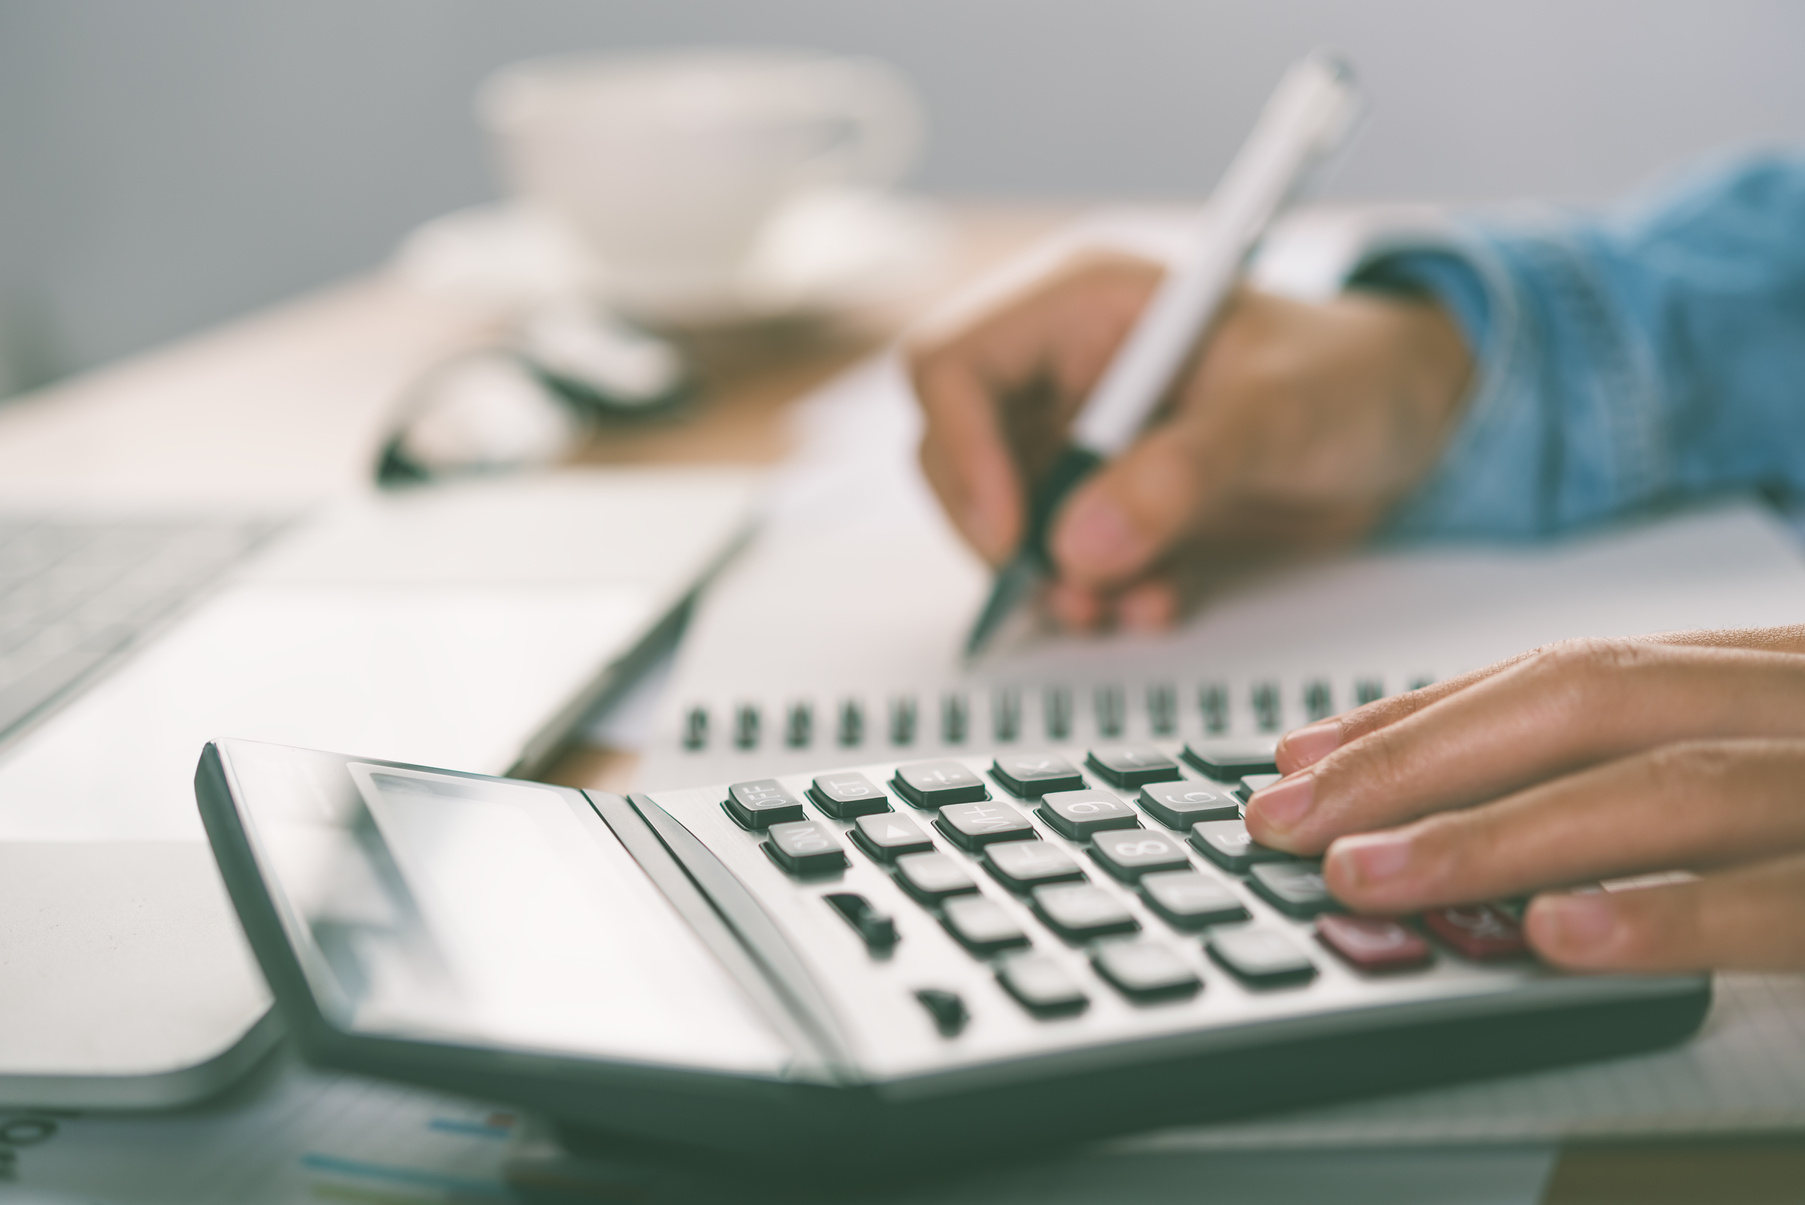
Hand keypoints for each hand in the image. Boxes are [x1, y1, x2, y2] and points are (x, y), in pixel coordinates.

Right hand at [906, 253, 1471, 629]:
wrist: (1412, 424)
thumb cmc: (1355, 375)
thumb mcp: (1278, 413)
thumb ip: (1181, 473)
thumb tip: (1080, 545)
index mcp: (1085, 306)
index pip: (954, 367)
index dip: (964, 451)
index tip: (1014, 533)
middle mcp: (1065, 371)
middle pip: (956, 452)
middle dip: (1001, 533)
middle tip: (1066, 587)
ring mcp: (1082, 439)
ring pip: (1003, 519)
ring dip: (1051, 578)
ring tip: (1122, 604)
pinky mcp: (1109, 500)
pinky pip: (1062, 559)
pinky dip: (1096, 594)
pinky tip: (1155, 600)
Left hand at [1244, 627, 1804, 971]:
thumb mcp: (1766, 750)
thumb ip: (1632, 760)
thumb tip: (1438, 803)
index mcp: (1759, 670)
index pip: (1557, 678)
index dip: (1414, 719)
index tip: (1298, 762)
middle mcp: (1794, 704)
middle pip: (1582, 705)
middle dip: (1415, 763)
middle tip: (1288, 823)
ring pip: (1660, 792)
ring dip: (1494, 836)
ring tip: (1368, 877)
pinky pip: (1777, 897)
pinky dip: (1662, 917)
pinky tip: (1555, 935)